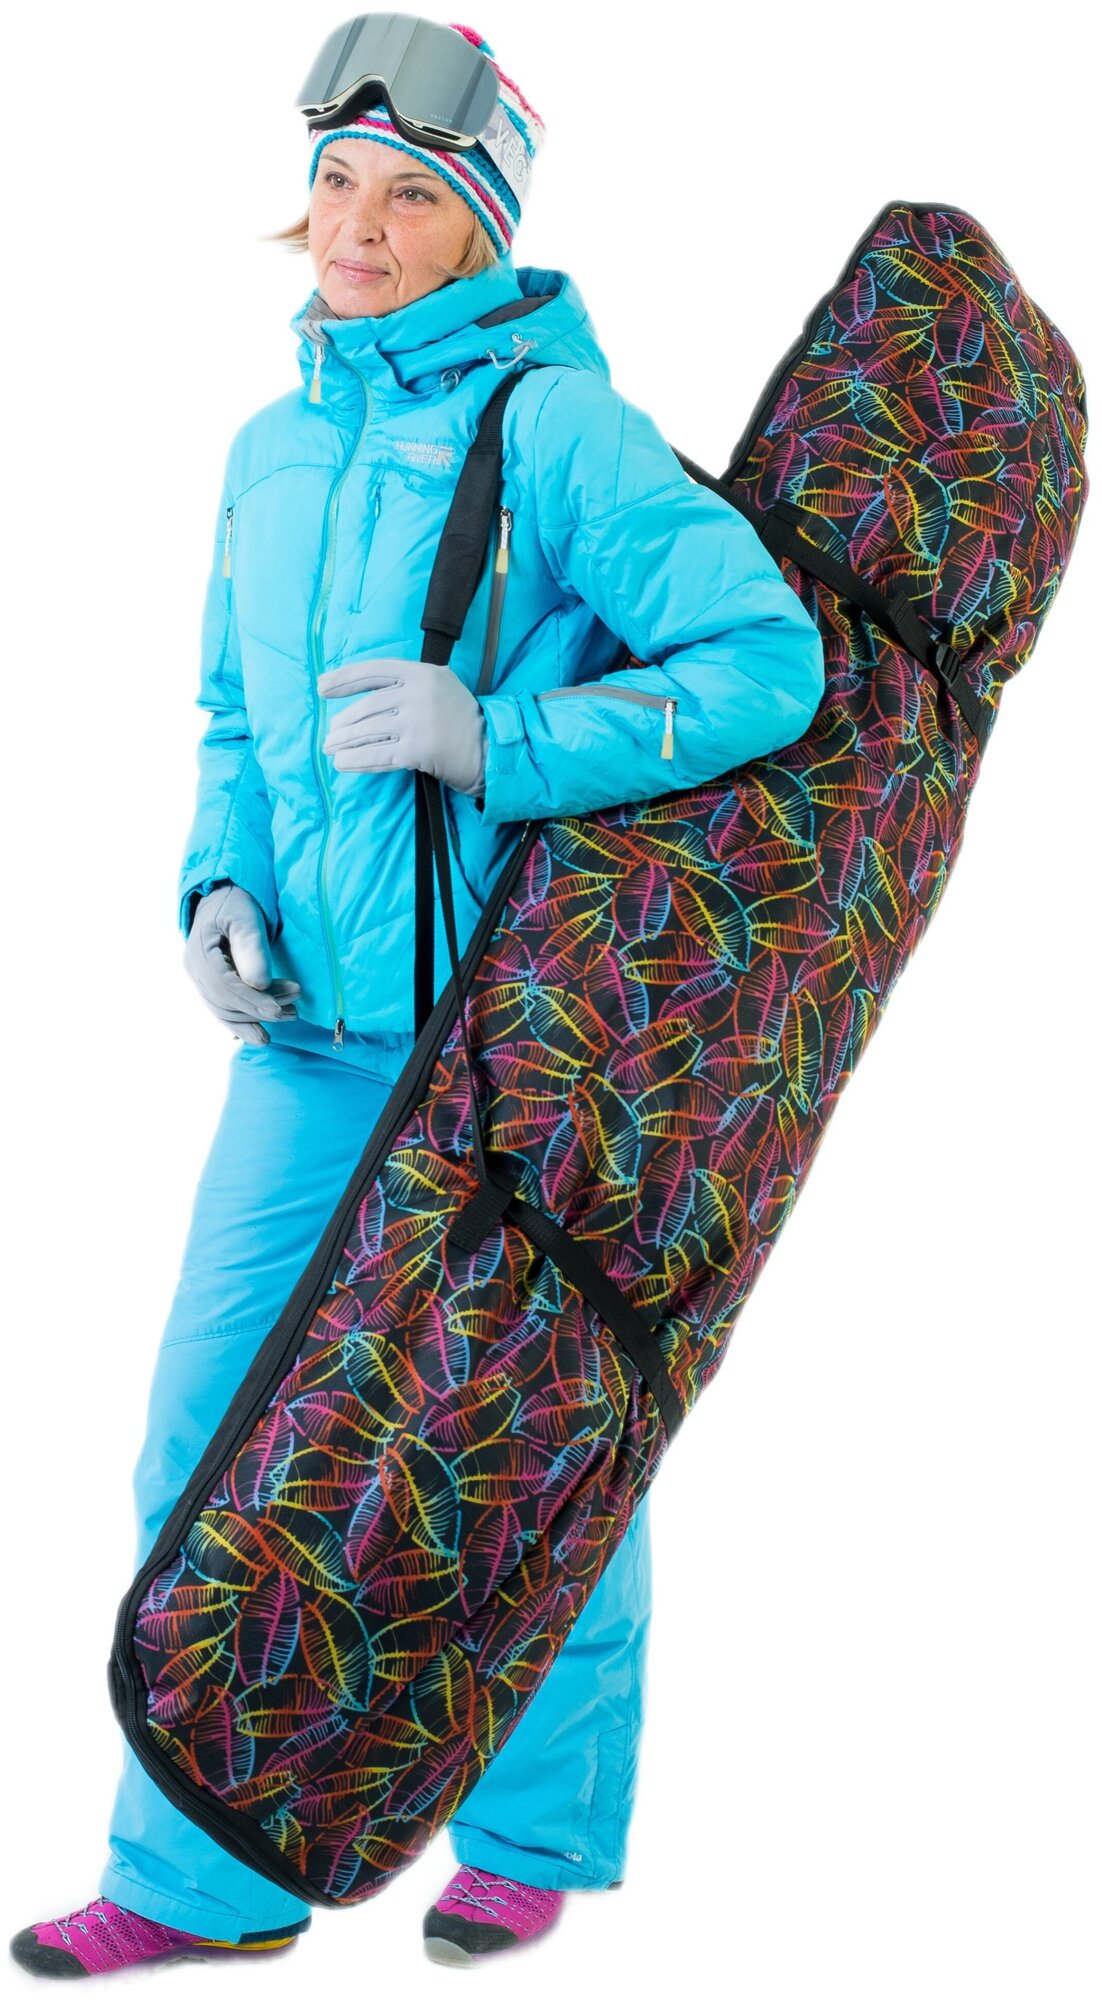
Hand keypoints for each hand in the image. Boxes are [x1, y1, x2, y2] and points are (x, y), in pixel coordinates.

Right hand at [184, 881, 300, 1045]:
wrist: (224, 895)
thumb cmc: (236, 901)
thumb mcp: (246, 916)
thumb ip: (251, 946)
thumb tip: (258, 984)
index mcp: (199, 951)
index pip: (225, 986)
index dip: (251, 1001)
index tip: (277, 1010)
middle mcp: (194, 968)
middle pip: (225, 1001)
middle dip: (259, 1010)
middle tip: (293, 1012)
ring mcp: (200, 978)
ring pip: (224, 1009)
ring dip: (254, 1019)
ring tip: (288, 1018)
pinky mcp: (210, 983)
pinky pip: (223, 1008)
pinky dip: (243, 1021)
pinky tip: (260, 1030)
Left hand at [318, 657, 486, 796]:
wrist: (489, 750)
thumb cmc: (460, 721)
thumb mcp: (439, 687)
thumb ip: (406, 685)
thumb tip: (361, 700)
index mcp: (422, 672)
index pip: (373, 671)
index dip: (344, 679)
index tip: (322, 688)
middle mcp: (418, 693)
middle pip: (368, 707)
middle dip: (344, 723)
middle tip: (331, 735)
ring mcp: (418, 721)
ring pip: (369, 732)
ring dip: (345, 743)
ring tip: (331, 749)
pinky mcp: (418, 749)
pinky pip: (378, 755)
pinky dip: (357, 761)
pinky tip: (343, 764)